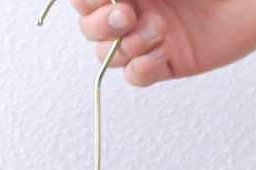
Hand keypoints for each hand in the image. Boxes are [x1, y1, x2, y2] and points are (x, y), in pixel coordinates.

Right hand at [69, 0, 255, 86]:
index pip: (85, 0)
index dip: (86, 1)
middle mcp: (136, 8)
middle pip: (91, 30)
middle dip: (101, 25)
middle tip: (128, 14)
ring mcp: (151, 38)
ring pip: (110, 56)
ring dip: (127, 46)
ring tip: (160, 32)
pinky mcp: (170, 63)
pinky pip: (137, 77)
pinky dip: (141, 70)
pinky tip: (161, 55)